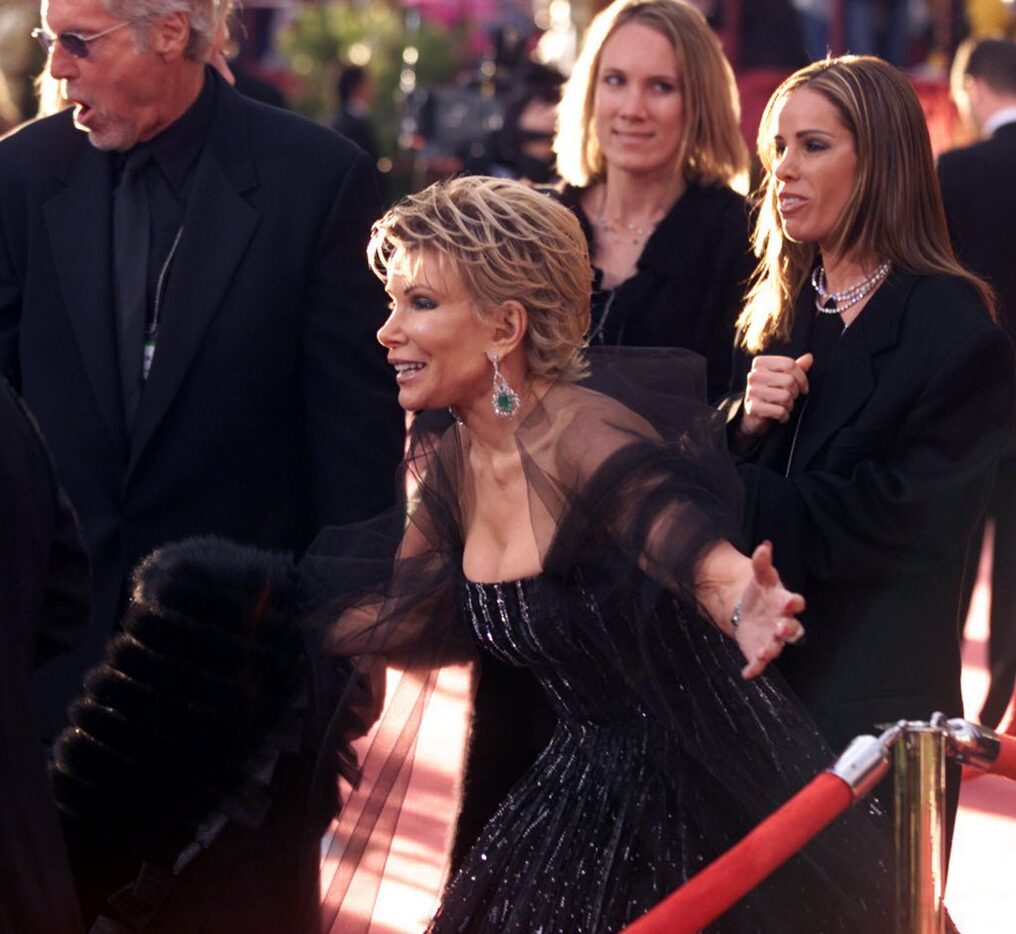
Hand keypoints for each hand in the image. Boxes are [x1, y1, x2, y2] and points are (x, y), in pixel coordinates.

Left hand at [734, 541, 804, 679]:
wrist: (748, 611)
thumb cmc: (760, 594)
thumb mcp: (760, 576)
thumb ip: (761, 563)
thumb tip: (764, 545)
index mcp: (784, 603)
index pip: (795, 603)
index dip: (794, 603)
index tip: (791, 601)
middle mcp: (782, 623)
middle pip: (793, 630)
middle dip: (787, 630)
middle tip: (780, 628)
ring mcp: (772, 639)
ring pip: (778, 647)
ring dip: (772, 650)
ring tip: (765, 651)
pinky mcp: (759, 651)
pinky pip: (759, 663)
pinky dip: (754, 668)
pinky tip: (747, 673)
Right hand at [740, 353, 812, 437]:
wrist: (753, 414)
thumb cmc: (770, 392)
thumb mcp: (782, 377)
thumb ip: (795, 367)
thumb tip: (809, 357)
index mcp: (760, 363)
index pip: (789, 364)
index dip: (802, 377)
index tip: (803, 387)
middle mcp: (754, 375)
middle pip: (789, 380)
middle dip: (795, 392)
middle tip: (791, 398)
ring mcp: (752, 392)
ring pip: (785, 396)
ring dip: (790, 405)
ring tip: (785, 406)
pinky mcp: (753, 408)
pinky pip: (779, 411)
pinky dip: (784, 416)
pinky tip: (781, 416)